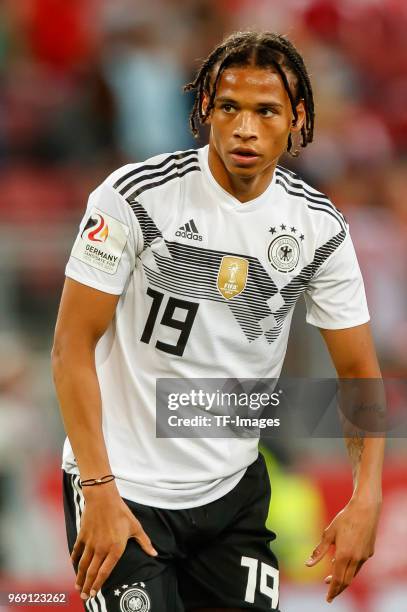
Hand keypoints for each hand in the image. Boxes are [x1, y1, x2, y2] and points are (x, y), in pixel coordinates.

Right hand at [71, 485, 156, 600]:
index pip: (105, 572)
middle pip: (91, 572)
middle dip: (87, 586)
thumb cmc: (121, 512)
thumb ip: (145, 542)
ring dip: (79, 577)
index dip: (98, 585)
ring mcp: (90, 543)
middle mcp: (101, 549)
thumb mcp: (136, 527)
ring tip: (77, 586)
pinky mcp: (83, 535)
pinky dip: (74, 558)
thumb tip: (154, 553)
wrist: (103, 498)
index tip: (94, 593)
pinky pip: (77, 550)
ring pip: (82, 565)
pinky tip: (73, 564)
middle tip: (84, 596)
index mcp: (115, 549)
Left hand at [305, 497, 380, 602]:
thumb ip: (319, 552)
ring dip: (343, 579)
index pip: (337, 580)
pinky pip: (358, 565)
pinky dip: (350, 568)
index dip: (332, 590)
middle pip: (346, 581)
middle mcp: (355, 559)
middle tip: (330, 594)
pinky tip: (342, 562)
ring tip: (332, 578)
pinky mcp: (369, 552)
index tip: (328, 599)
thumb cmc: (344, 519)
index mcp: (343, 555)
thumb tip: (307, 564)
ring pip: (353, 574)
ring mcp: (364, 557)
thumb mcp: (328, 534)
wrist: (365, 510)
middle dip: (337, 589)